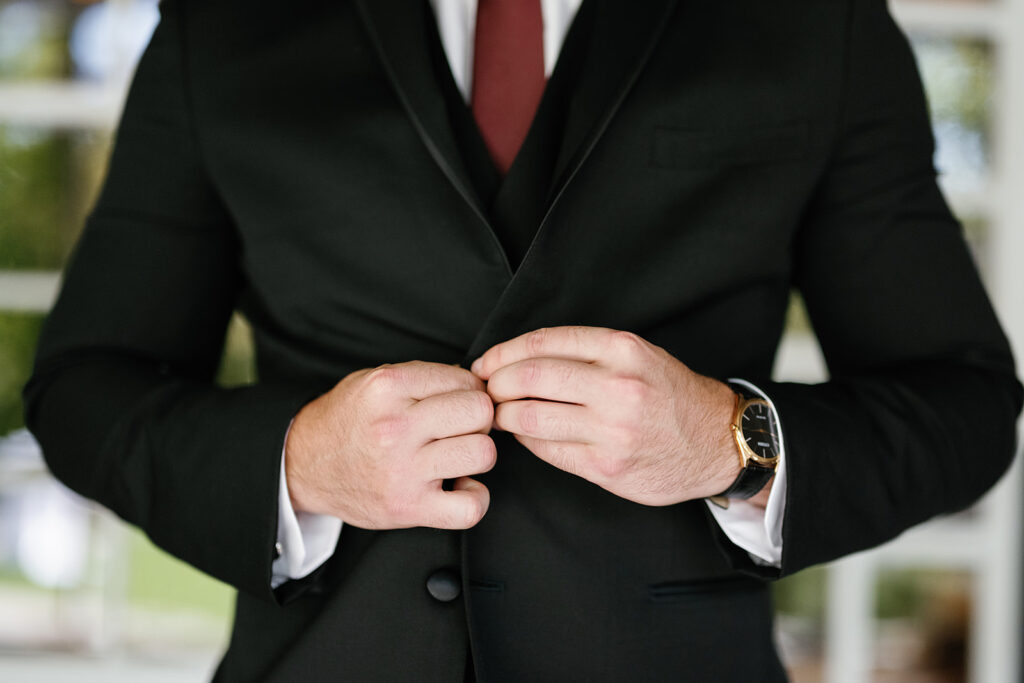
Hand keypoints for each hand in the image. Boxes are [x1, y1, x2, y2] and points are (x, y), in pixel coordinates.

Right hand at [285, 361, 495, 528]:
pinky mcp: (408, 507)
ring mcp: (403, 470)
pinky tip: (461, 486)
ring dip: (478, 454)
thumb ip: (422, 378)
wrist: (304, 465)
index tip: (460, 402)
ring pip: (482, 453)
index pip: (464, 380)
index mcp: (388, 388)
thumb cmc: (347, 421)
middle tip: (463, 427)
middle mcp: (395, 427)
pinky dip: (475, 498)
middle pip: (479, 412)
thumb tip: (474, 381)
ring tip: (459, 454)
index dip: (471, 391)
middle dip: (480, 418)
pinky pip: (470, 507)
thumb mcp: (374, 381)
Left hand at [471, 326, 742, 505]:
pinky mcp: (605, 465)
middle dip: (494, 383)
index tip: (485, 362)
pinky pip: (546, 449)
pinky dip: (526, 439)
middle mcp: (617, 386)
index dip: (503, 353)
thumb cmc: (670, 394)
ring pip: (530, 416)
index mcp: (622, 349)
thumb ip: (585, 352)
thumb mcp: (637, 355)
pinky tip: (524, 433)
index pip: (543, 343)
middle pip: (529, 377)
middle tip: (484, 390)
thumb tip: (517, 358)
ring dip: (503, 414)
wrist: (717, 441)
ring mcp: (611, 429)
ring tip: (497, 413)